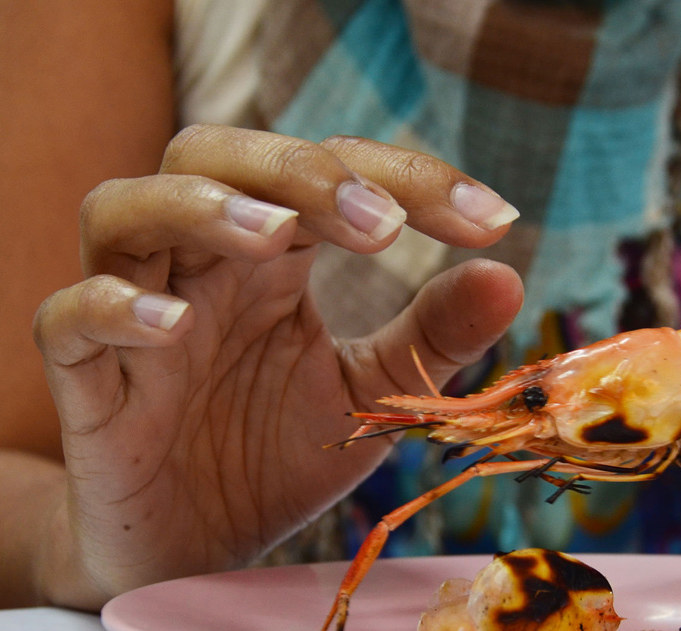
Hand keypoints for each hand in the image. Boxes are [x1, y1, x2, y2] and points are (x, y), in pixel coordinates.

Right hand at [31, 125, 523, 607]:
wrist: (199, 546)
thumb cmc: (277, 451)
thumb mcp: (373, 391)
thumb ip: (432, 335)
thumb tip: (509, 276)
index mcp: (274, 256)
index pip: (331, 172)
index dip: (412, 180)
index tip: (496, 220)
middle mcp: (201, 263)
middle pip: (213, 154)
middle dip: (300, 173)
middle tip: (384, 226)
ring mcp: (136, 312)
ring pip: (126, 209)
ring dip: (199, 207)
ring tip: (272, 235)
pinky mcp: (87, 380)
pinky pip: (69, 318)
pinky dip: (115, 308)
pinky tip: (175, 327)